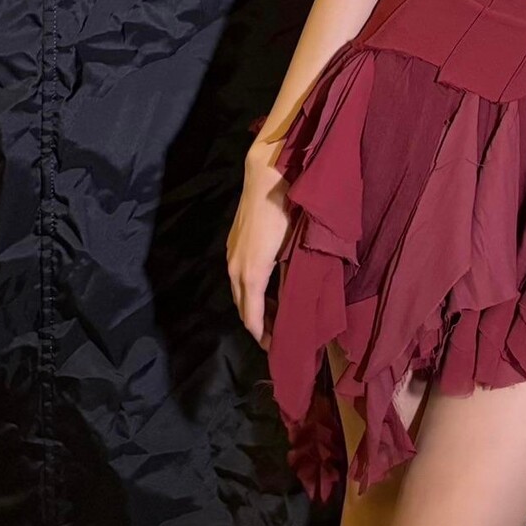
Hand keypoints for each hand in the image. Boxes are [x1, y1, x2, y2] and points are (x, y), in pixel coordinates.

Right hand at [226, 155, 291, 351]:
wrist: (265, 177)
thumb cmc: (284, 211)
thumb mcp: (291, 248)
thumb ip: (290, 277)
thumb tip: (294, 302)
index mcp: (251, 274)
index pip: (252, 316)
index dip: (262, 336)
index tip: (275, 347)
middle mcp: (234, 269)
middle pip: (242, 308)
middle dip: (258, 325)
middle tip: (277, 335)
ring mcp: (231, 255)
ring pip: (238, 292)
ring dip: (252, 307)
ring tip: (273, 315)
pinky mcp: (232, 244)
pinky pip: (237, 277)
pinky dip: (249, 290)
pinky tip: (264, 288)